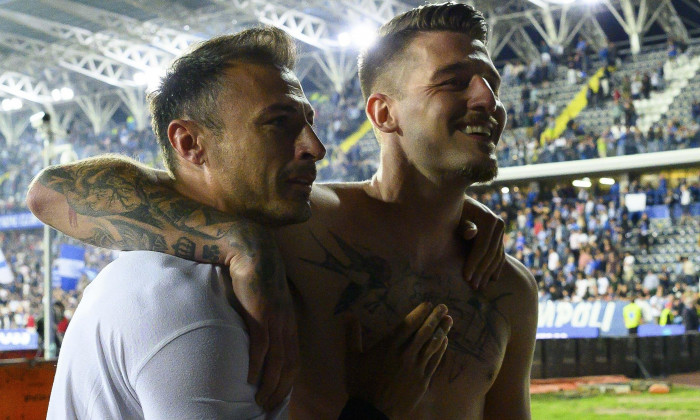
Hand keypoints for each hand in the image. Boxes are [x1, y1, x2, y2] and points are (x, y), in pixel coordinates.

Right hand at [227, 227, 298, 410]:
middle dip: (280, 390)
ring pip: (277, 361)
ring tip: (258, 400)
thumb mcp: (266, 302)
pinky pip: (261, 346)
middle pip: (290, 366)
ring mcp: (276, 319)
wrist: (252, 252)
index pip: (295, 360)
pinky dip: (256, 365)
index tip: (278, 398)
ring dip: (269, 384)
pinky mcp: (261, 313)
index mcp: (290, 322)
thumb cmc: (256, 277)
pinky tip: (249, 378)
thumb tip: (258, 340)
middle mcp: (287, 324)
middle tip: (267, 407)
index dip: (288, 383)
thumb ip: (266, 320)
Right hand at [345, 302, 451, 418]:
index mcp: (389, 347)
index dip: (419, 313)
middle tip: (444, 307)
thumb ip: (352, 335)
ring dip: (442, 331)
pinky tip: (445, 342)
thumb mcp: (352, 358)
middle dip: (435, 318)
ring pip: (432, 346)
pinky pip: (435, 362)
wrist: (372, 411)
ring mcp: (416, 368)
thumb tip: (348, 315)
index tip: (428, 304)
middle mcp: (405, 354)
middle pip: (423, 333)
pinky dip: (441, 350)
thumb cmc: (361, 383)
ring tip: (449, 320)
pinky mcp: (423, 381)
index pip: (408, 325)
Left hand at [459, 196, 505, 289]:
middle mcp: (499, 223)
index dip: (474, 263)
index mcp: (489, 218)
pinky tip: (491, 279)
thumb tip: (471, 233)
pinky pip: (500, 254)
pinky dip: (495, 267)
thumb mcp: (454, 215)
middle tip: (473, 286)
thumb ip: (462, 225)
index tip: (466, 277)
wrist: (457, 200)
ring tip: (480, 287)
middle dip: (481, 271)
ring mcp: (501, 230)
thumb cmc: (451, 209)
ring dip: (488, 273)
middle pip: (491, 253)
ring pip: (497, 256)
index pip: (483, 247)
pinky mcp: (500, 236)